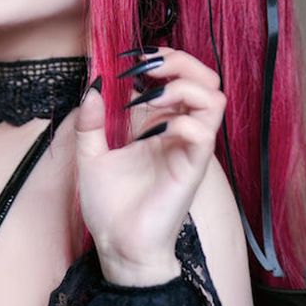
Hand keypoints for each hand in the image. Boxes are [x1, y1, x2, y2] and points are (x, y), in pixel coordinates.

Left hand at [72, 48, 225, 283]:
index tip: (134, 61)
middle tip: (150, 68)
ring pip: (215, 98)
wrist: (117, 245)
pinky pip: (204, 133)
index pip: (180, 78)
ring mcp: (188, 149)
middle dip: (181, 63)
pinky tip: (155, 131)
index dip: (163, 60)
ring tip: (152, 97)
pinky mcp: (192, 169)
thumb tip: (94, 87)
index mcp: (159, 126)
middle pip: (207, 79)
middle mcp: (179, 132)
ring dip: (184, 87)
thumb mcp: (91, 157)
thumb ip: (90, 123)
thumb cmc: (110, 208)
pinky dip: (182, 121)